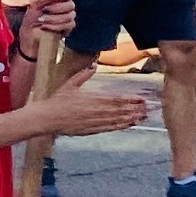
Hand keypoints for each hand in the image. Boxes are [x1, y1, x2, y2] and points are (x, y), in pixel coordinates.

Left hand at [22, 0, 78, 47]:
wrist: (29, 35)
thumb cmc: (32, 18)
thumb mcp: (37, 4)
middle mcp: (65, 6)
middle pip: (70, 4)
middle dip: (56, 8)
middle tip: (44, 10)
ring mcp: (68, 17)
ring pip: (70, 15)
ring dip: (54, 18)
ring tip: (41, 20)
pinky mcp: (68, 28)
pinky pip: (69, 25)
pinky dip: (56, 26)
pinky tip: (45, 27)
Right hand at [30, 61, 147, 138]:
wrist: (47, 119)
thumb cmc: (56, 101)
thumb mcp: (69, 85)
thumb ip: (83, 75)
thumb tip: (93, 66)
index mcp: (92, 98)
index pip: (116, 99)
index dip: (130, 99)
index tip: (141, 98)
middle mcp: (96, 110)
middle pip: (120, 110)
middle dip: (135, 109)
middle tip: (148, 108)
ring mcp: (94, 121)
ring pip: (117, 119)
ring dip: (131, 118)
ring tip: (143, 117)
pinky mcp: (91, 130)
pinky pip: (109, 128)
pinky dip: (120, 126)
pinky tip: (129, 125)